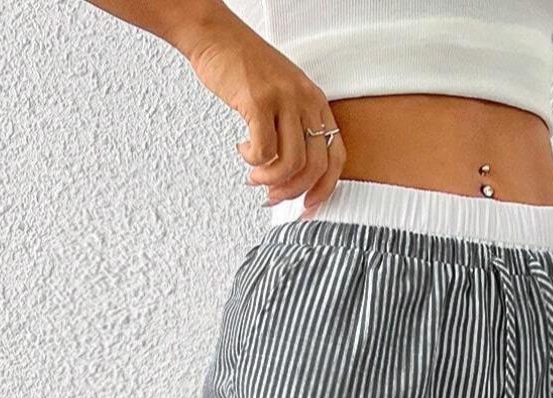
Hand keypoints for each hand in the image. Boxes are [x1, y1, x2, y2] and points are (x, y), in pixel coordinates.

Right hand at [187, 24, 345, 215]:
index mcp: (315, 101)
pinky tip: (242, 150)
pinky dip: (252, 160)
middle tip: (272, 196)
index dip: (324, 189)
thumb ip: (293, 127)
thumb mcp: (283, 94)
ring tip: (254, 175)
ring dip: (269, 180)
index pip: (336, 156)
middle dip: (292, 191)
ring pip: (291, 164)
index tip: (308, 205)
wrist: (216, 36)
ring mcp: (283, 99)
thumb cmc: (245, 67)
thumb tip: (292, 173)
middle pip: (315, 167)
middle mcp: (304, 100)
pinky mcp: (259, 101)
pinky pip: (264, 150)